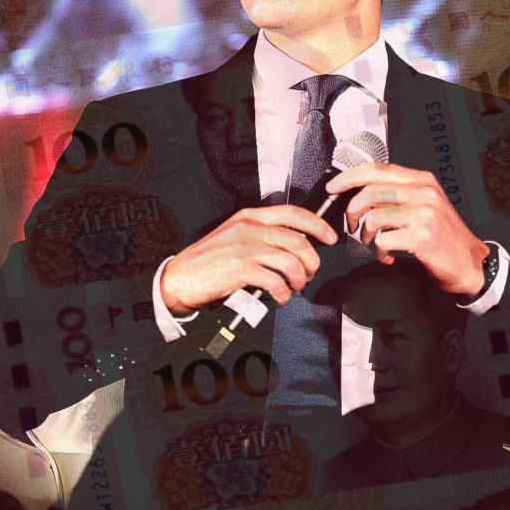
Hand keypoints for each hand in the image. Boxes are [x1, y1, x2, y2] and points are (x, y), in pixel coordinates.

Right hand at [160, 205, 337, 314]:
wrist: (180, 277)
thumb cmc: (207, 260)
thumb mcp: (234, 236)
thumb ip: (260, 234)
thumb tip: (292, 244)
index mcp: (249, 217)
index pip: (292, 213)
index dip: (317, 224)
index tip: (329, 236)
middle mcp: (249, 228)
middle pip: (298, 240)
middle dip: (311, 261)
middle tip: (310, 273)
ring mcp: (245, 248)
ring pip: (292, 261)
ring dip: (300, 279)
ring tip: (294, 287)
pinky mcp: (242, 269)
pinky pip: (276, 280)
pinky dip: (283, 292)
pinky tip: (279, 296)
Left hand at [327, 162, 488, 297]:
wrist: (469, 262)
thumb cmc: (443, 235)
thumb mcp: (424, 205)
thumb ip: (397, 194)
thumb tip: (358, 192)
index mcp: (421, 181)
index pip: (377, 169)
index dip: (350, 176)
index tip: (333, 187)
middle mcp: (424, 193)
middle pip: (370, 192)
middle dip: (352, 211)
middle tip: (353, 225)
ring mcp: (425, 214)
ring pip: (374, 217)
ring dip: (366, 236)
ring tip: (373, 243)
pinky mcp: (423, 236)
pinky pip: (383, 240)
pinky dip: (378, 252)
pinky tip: (386, 256)